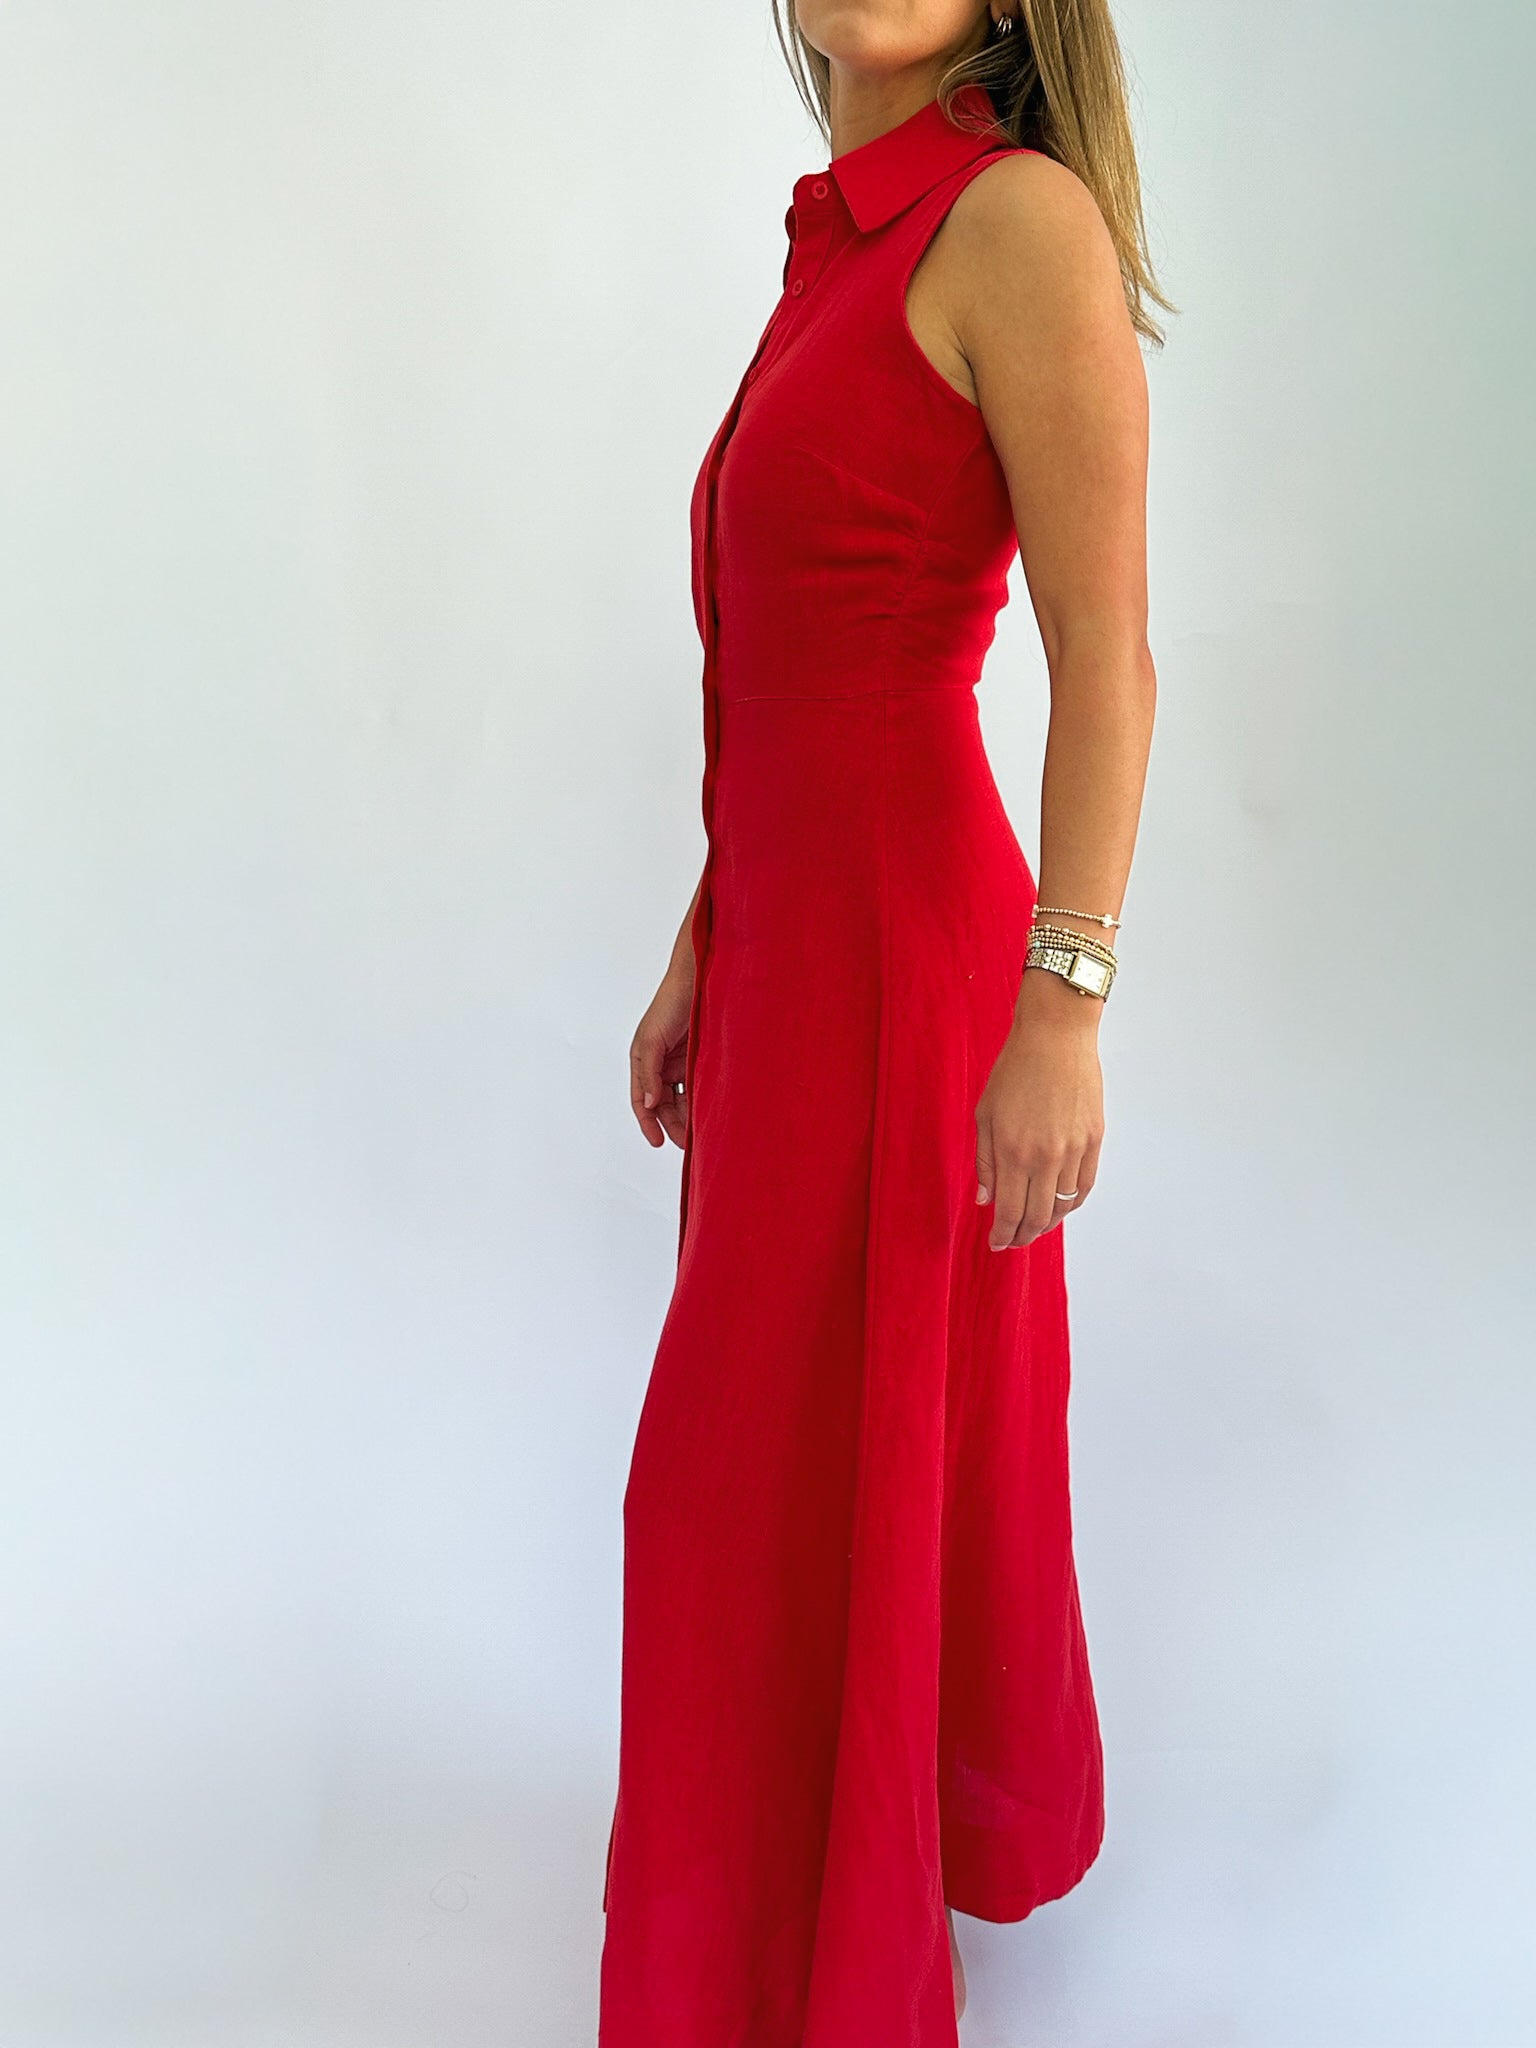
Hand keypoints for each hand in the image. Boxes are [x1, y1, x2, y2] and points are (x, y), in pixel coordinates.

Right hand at [630, 963, 694, 1149]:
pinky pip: (696, 1084)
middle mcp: (660, 1064)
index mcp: (643, 1060)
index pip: (642, 1100)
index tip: (658, 1142)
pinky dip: (700, 1098)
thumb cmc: (670, 1004)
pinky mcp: (697, 1057)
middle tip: (686, 1142)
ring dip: (687, 1114)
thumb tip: (650, 1103)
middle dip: (672, 1123)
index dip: (648, 1122)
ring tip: (699, 1130)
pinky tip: (707, 1110)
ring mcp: (679, 1061)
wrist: (698, 980)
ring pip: (681, 1097)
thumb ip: (649, 1073)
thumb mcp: (653, 1040)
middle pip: (663, 1103)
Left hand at [974, 974, 1104, 1248]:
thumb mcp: (985, 1115)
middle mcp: (1045, 1158)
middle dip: (1023, 1236)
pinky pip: (1084, 1186)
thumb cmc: (1014, 1071)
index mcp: (1013, 1152)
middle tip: (1013, 1241)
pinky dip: (1072, 1203)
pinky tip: (1060, 1207)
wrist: (1056, 1038)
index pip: (1009, 1212)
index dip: (1003, 1235)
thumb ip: (985, 1162)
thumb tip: (986, 1201)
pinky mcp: (1094, 1140)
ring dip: (1047, 1223)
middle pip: (1037, 1216)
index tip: (996, 1244)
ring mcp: (1074, 1151)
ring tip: (1034, 1227)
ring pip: (1063, 1206)